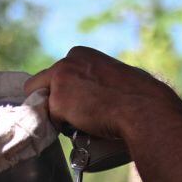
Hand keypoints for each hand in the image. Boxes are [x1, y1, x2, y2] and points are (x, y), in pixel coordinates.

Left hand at [25, 46, 181, 142]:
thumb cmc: (139, 94)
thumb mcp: (114, 73)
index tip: (79, 100)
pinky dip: (66, 128)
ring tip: (85, 122)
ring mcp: (58, 81)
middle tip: (72, 115)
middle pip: (39, 84)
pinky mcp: (57, 103)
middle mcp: (65, 62)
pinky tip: (86, 127)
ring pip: (44, 105)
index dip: (65, 90)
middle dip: (51, 100)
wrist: (142, 109)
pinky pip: (54, 122)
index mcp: (79, 54)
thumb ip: (97, 75)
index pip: (57, 72)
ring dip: (59, 115)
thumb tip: (98, 88)